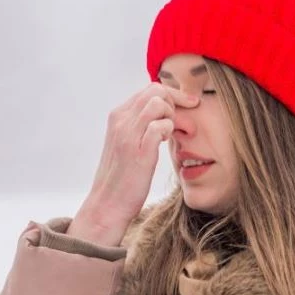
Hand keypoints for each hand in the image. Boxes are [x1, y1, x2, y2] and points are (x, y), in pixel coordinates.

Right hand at [69, 82, 199, 244]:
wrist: (107, 204)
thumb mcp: (125, 143)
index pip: (149, 89)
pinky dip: (169, 130)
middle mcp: (120, 121)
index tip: (187, 105)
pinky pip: (160, 126)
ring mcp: (128, 135)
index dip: (172, 95)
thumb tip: (161, 113)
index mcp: (118, 117)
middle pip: (155, 90)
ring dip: (172, 115)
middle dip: (175, 101)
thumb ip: (138, 125)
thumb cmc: (121, 176)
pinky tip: (166, 143)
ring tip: (170, 134)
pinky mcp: (138, 152)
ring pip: (158, 102)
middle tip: (179, 122)